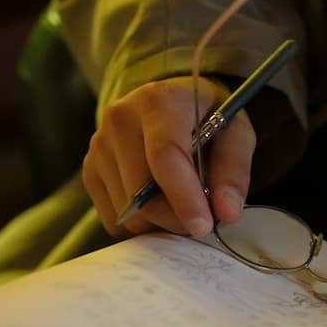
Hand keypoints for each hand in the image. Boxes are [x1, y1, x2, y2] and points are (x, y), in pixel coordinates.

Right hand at [82, 76, 255, 237]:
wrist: (171, 104)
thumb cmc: (208, 118)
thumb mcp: (236, 133)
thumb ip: (233, 170)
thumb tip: (225, 212)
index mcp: (159, 101)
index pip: (165, 157)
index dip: (184, 197)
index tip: (203, 225)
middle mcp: (119, 119)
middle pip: (142, 193)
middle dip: (176, 216)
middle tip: (202, 216)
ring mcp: (98, 146)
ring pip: (128, 212)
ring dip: (160, 220)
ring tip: (180, 201)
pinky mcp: (89, 170)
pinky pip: (115, 219)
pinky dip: (141, 221)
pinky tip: (158, 200)